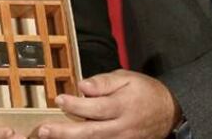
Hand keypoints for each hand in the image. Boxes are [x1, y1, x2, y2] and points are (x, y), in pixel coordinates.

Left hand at [37, 70, 178, 138]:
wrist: (168, 112)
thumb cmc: (144, 91)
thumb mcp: (127, 78)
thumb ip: (104, 83)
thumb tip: (82, 86)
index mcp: (122, 106)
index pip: (95, 107)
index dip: (76, 105)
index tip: (59, 99)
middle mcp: (121, 127)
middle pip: (90, 132)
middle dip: (64, 133)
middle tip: (44, 130)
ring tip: (49, 137)